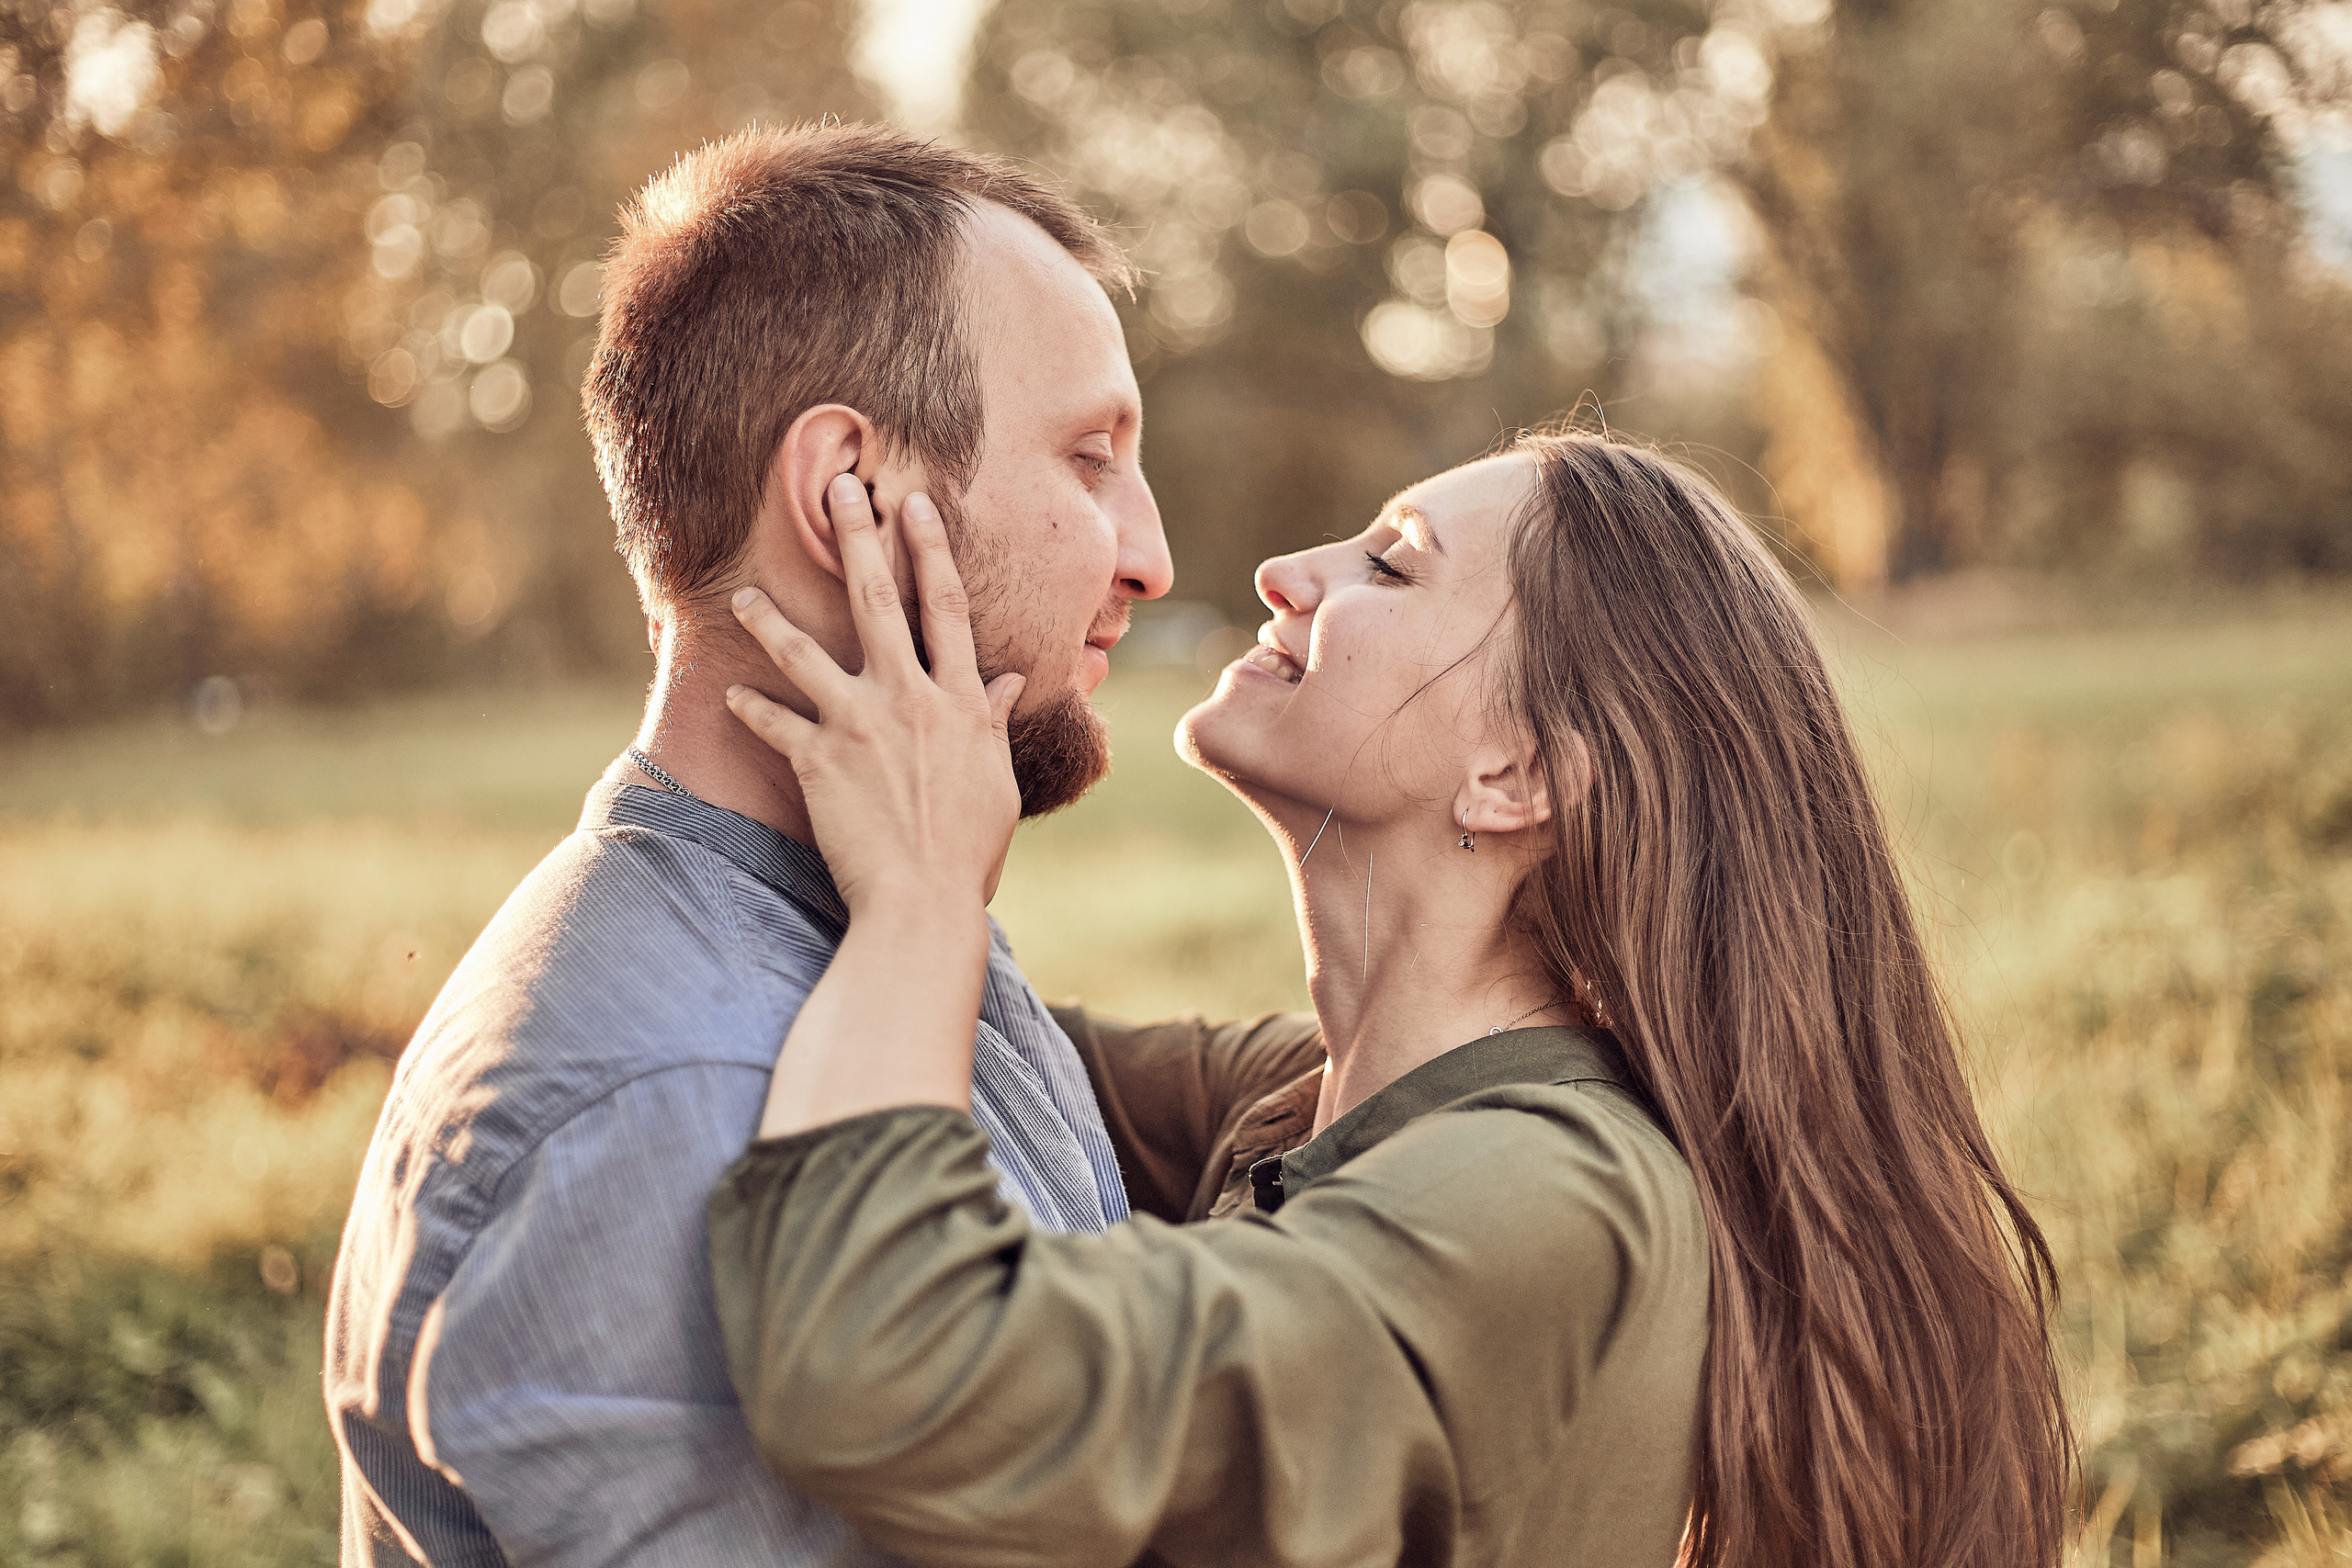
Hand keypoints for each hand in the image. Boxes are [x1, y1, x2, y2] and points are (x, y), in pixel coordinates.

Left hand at [725, 476, 1025, 916]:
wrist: (922, 903)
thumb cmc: (968, 850)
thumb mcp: (994, 778)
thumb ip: (994, 721)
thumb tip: (1012, 681)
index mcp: (961, 701)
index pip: (947, 608)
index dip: (931, 549)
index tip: (914, 503)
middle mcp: (911, 698)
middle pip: (879, 601)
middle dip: (858, 539)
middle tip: (838, 488)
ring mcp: (861, 725)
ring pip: (806, 652)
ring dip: (771, 617)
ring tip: (743, 592)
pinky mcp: (818, 759)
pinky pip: (774, 721)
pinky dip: (750, 707)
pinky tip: (728, 693)